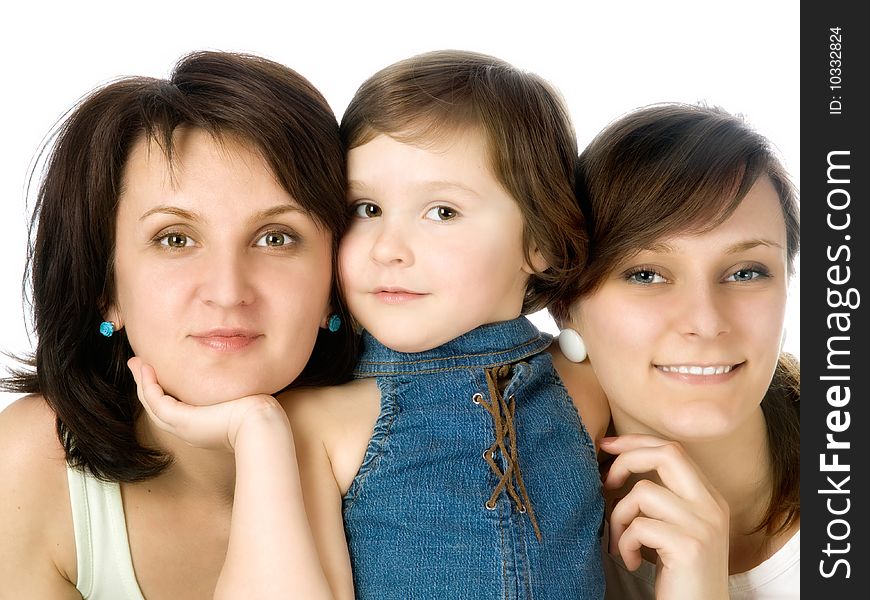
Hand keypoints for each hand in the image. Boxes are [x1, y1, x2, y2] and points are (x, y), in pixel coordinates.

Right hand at [127, 357, 288, 450]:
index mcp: (201, 425)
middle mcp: (189, 429)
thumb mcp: (238, 397)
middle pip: (157, 405)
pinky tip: (147, 369)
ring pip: (152, 403)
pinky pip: (156, 402)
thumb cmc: (257, 411)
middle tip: (136, 364)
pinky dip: (148, 386)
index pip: (174, 406)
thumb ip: (231, 388)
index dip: (161, 388)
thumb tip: (238, 373)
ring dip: (142, 382)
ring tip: (135, 363)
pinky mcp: (182, 421)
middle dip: (145, 383)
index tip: (157, 369)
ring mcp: (183, 428)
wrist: (259, 424)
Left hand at [600, 434, 729, 599]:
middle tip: (606, 483)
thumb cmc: (679, 574)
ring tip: (622, 541)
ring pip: (643, 492)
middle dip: (626, 460)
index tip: (606, 445)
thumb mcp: (676, 528)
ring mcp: (704, 526)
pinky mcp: (689, 547)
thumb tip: (616, 465)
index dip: (635, 442)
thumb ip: (661, 498)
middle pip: (666, 453)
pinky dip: (625, 543)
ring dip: (619, 517)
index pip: (673, 449)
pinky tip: (633, 561)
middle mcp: (712, 506)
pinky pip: (639, 526)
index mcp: (709, 498)